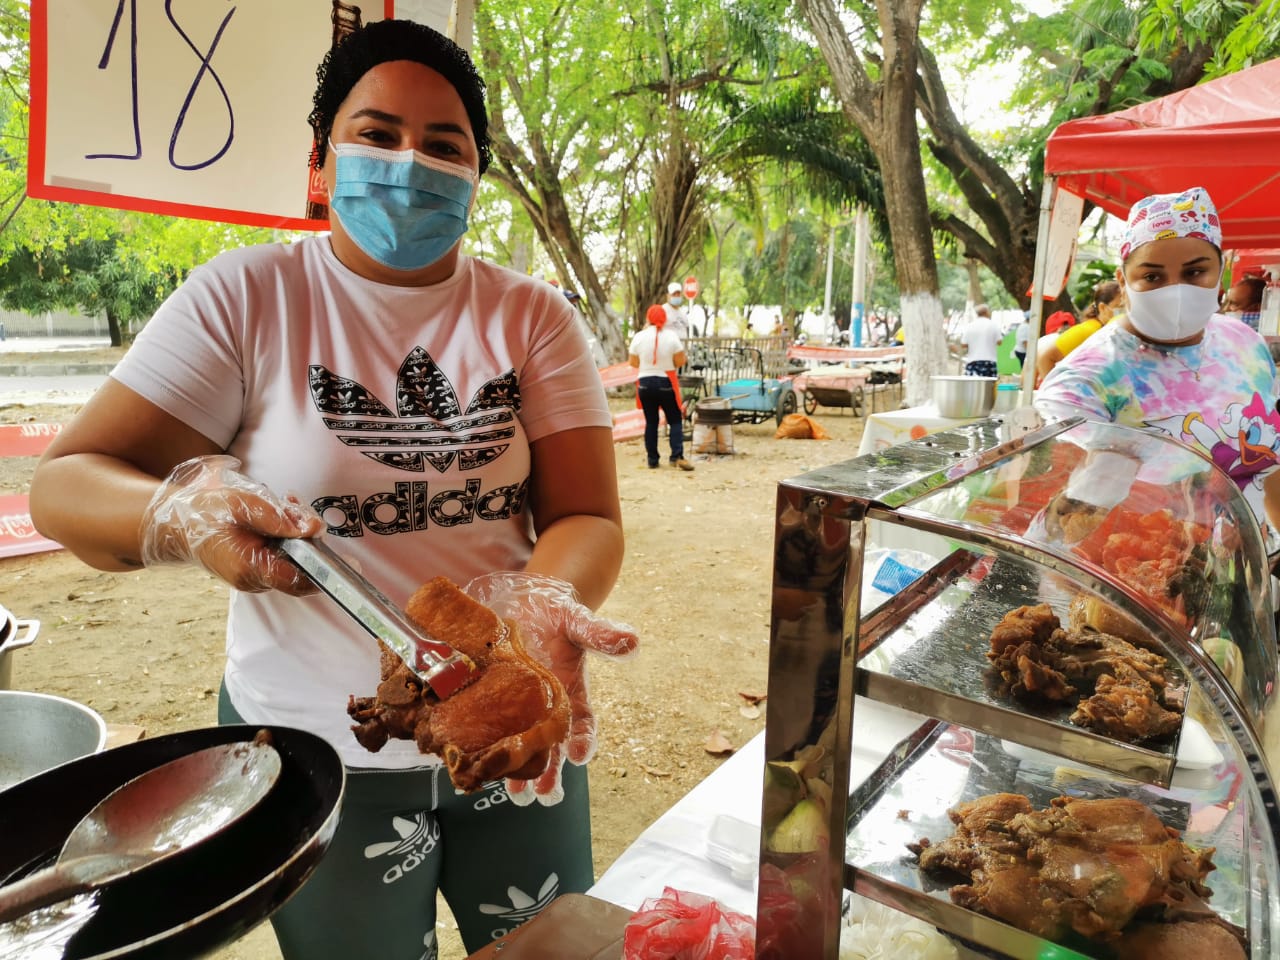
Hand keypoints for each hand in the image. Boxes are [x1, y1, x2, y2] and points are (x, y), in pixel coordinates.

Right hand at [139, 455, 323, 593]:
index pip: (299, 579)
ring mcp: (253, 578)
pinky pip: (281, 557)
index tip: (342, 553)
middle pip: (300, 568)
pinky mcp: (253, 570)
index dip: (323, 567)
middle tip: (296, 505)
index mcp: (249, 568)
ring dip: (296, 532)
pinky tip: (278, 513)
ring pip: (292, 561)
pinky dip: (286, 536)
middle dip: (308, 538)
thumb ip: (279, 518)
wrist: (174, 524)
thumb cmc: (204, 513)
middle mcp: (252, 580)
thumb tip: (315, 528)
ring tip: (285, 503)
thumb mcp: (241, 505)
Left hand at [463, 571, 637, 805]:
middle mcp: (549, 707)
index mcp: (572, 691)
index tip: (581, 755)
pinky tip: (480, 766)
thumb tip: (632, 641)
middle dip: (551, 772)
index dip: (584, 740)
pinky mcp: (495, 703)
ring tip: (518, 795)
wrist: (525, 602)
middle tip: (544, 794)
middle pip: (554, 748)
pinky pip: (494, 730)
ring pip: (524, 747)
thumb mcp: (577, 620)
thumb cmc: (556, 613)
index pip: (583, 722)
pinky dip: (490, 749)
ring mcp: (521, 708)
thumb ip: (600, 633)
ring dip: (521, 772)